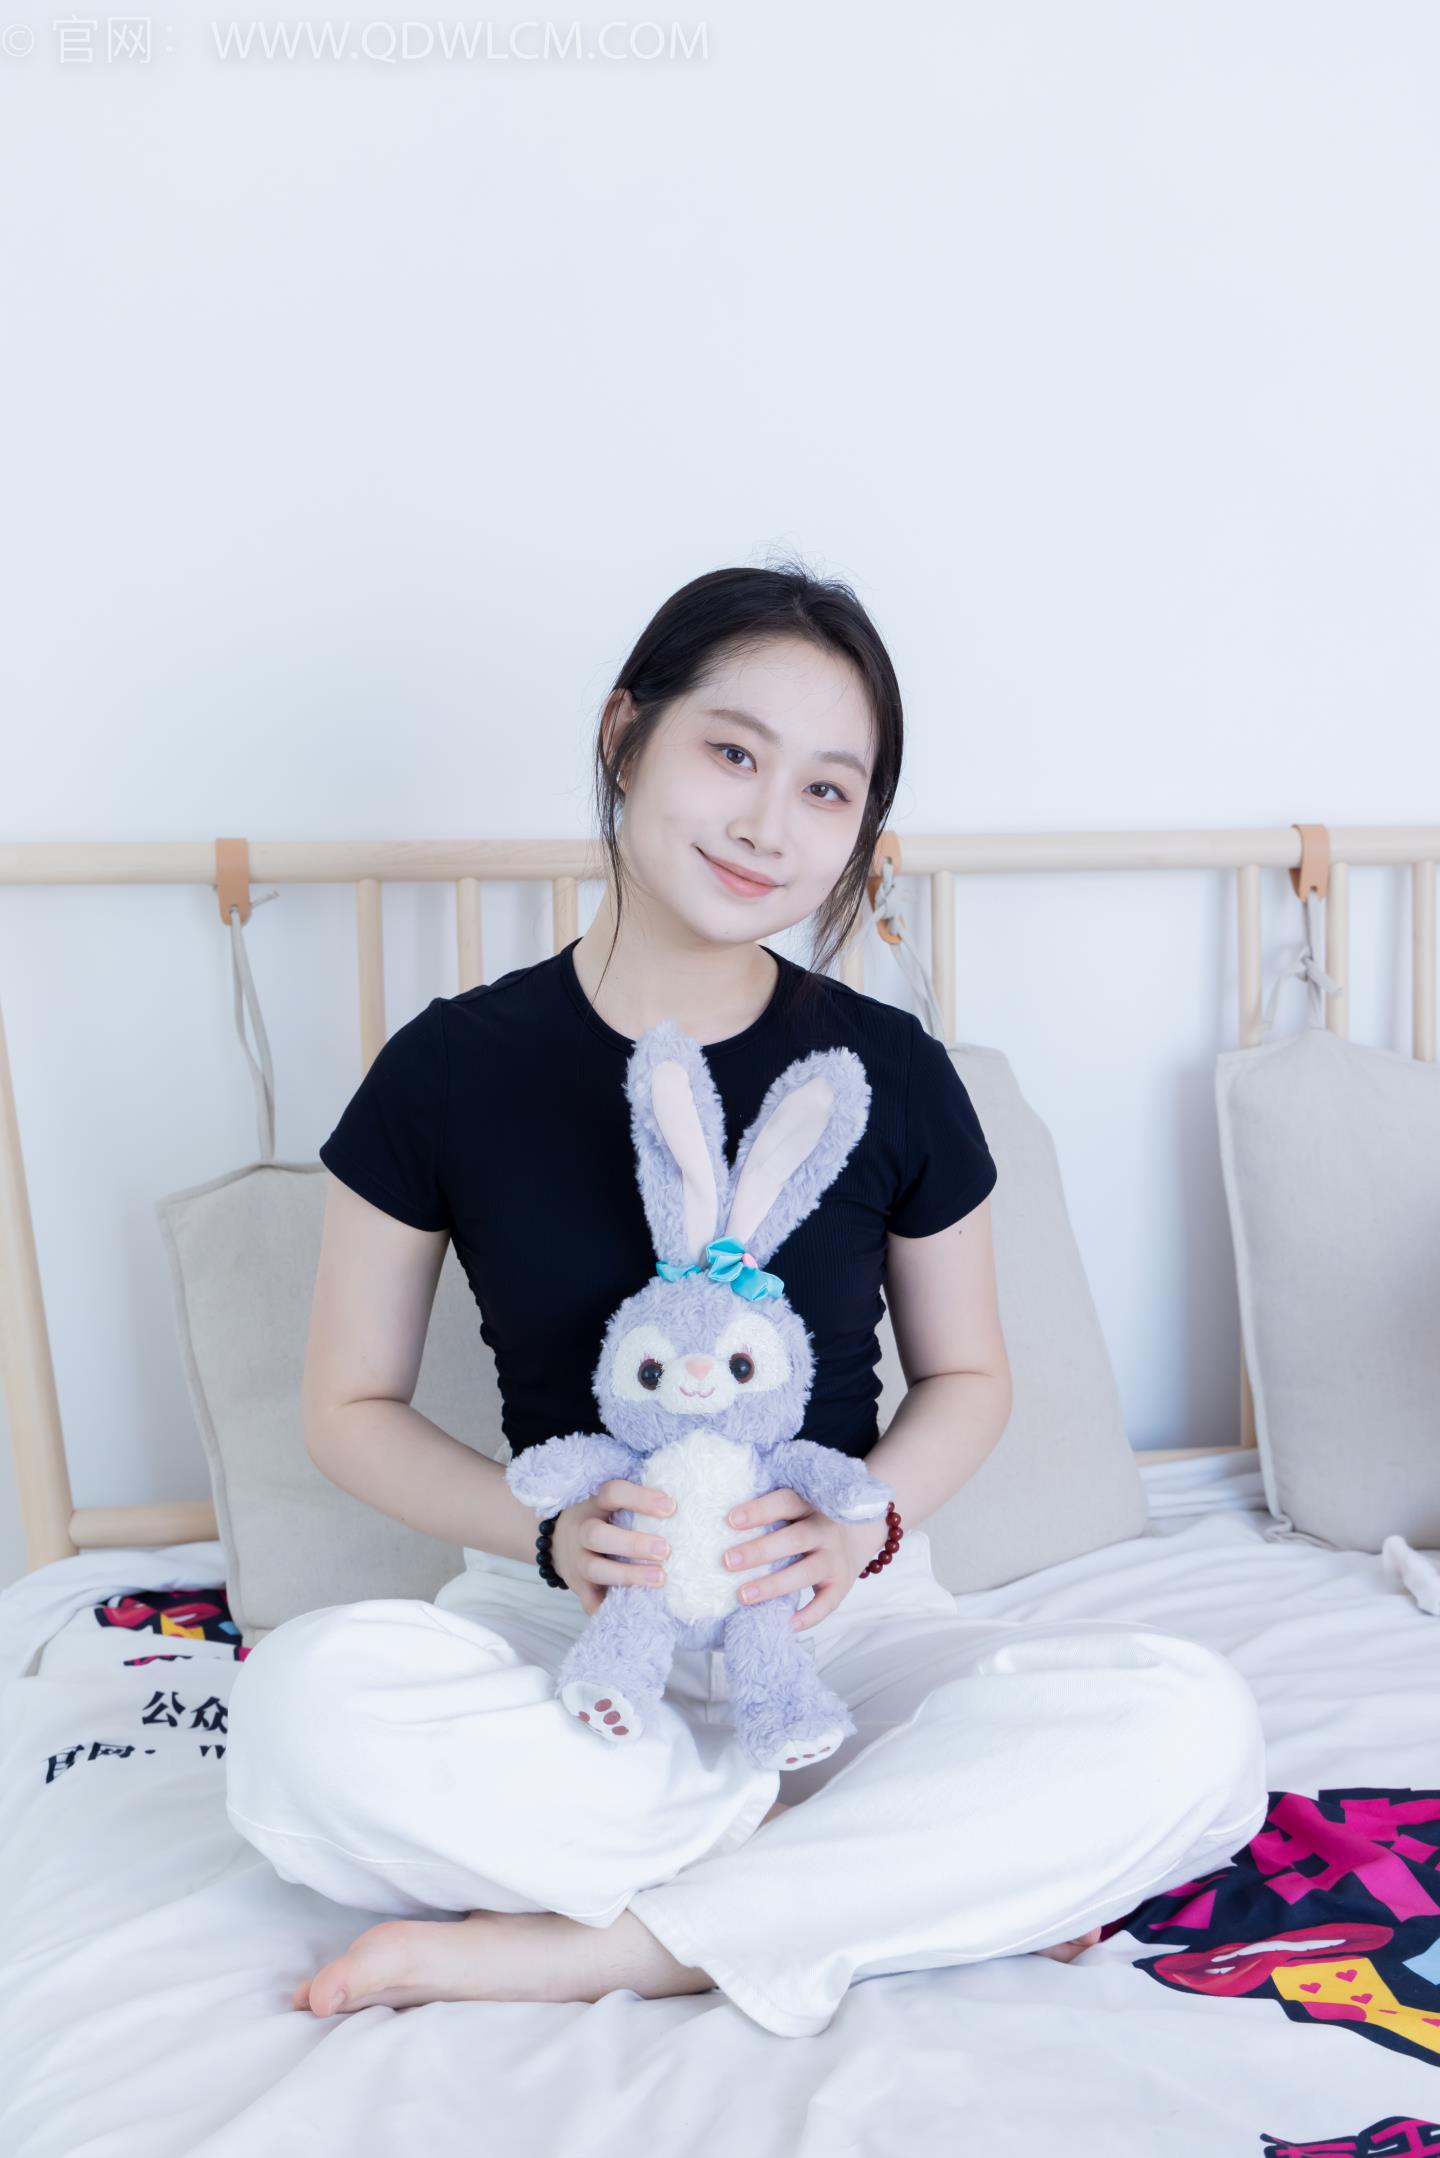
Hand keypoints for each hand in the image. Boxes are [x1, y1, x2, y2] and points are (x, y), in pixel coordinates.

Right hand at [550, 1480, 677, 1616]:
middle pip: (597, 1535)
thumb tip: (687, 1501)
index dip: (640, 1499)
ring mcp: (576, 1561)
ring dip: (628, 1575)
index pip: (612, 1493)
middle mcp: (581, 1531)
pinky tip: (634, 1610)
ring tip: (660, 1579)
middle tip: (666, 1549)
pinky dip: (609, 1608)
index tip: (671, 1508)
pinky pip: (590, 1601)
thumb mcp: (610, 1504)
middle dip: (633, 1543)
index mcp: (594, 1504)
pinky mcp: (579, 1587)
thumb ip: (638, 1503)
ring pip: (594, 1569)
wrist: (559, 1542)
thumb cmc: (602, 1519)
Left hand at [721, 1489, 886, 1632]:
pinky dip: (810, 1616)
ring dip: (774, 1585)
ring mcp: (835, 1557)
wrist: (861, 1530)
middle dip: (760, 1551)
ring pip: (806, 1572)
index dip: (760, 1510)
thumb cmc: (810, 1517)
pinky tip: (788, 1624)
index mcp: (809, 1503)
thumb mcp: (798, 1504)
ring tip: (743, 1596)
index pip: (785, 1502)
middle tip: (727, 1561)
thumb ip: (770, 1509)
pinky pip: (828, 1602)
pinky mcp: (843, 1582)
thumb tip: (713, 1519)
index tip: (730, 1520)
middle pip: (794, 1538)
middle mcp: (825, 1529)